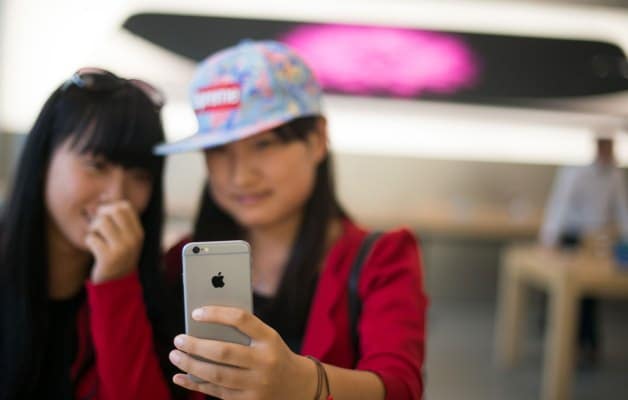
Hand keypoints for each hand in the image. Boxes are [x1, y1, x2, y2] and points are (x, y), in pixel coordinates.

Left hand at [86, 201, 143, 283]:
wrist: (117, 284)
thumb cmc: (117, 256)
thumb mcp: (125, 238)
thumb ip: (118, 220)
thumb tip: (103, 197)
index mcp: (138, 232)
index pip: (124, 206)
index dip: (111, 208)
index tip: (106, 219)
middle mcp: (133, 239)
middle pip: (111, 211)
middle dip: (100, 217)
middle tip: (98, 228)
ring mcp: (122, 248)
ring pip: (100, 223)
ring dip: (93, 230)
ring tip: (97, 239)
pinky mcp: (108, 258)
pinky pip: (91, 238)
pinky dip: (89, 242)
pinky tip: (95, 250)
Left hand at [169, 306, 316, 399]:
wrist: (297, 384)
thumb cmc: (272, 353)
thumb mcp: (266, 337)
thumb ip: (241, 331)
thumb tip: (202, 327)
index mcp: (269, 339)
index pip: (241, 320)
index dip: (216, 314)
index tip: (195, 312)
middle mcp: (265, 362)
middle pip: (223, 352)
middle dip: (195, 345)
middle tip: (178, 339)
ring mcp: (257, 385)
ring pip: (216, 375)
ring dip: (190, 365)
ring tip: (175, 356)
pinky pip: (217, 392)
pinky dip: (196, 383)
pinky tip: (181, 376)